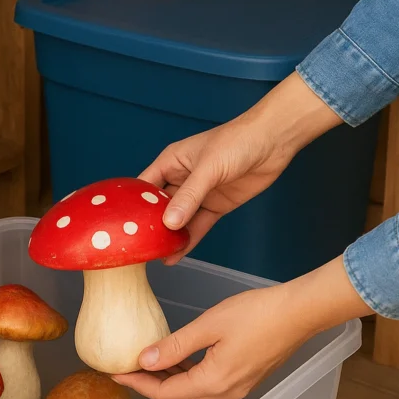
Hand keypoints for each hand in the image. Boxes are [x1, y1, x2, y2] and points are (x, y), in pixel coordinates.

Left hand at [114, 257, 372, 398]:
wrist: (301, 312)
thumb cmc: (258, 313)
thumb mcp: (210, 325)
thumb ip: (175, 345)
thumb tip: (144, 360)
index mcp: (215, 382)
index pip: (166, 393)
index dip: (138, 384)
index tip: (116, 372)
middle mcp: (227, 393)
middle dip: (151, 387)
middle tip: (129, 370)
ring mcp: (239, 388)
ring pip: (194, 395)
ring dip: (170, 383)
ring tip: (150, 362)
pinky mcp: (247, 378)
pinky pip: (209, 386)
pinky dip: (189, 377)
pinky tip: (180, 358)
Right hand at [141, 72, 340, 263]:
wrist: (274, 141)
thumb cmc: (237, 141)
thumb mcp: (208, 168)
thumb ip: (189, 196)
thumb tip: (170, 222)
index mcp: (171, 163)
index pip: (144, 188)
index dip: (133, 206)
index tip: (124, 227)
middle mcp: (181, 179)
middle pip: (160, 207)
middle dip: (151, 227)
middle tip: (140, 249)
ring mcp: (200, 194)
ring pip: (180, 220)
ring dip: (171, 237)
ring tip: (157, 257)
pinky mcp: (217, 205)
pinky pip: (199, 225)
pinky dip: (190, 240)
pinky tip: (179, 253)